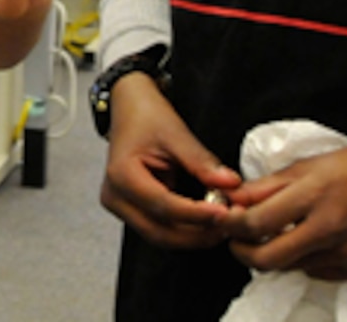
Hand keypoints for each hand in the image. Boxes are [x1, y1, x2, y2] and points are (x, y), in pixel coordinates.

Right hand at [99, 75, 241, 248]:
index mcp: (121, 176)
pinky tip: (207, 221)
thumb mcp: (176, 133)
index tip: (226, 213)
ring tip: (222, 223)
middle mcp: (115, 198)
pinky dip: (186, 230)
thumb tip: (231, 184)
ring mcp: (121, 207)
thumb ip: (202, 162)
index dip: (196, 214)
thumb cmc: (147, 117)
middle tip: (229, 224)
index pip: (163, 206)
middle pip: (160, 232)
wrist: (130, 109)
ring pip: (161, 237)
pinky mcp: (131, 211)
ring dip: (194, 236)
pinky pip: (161, 229)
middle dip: (197, 234)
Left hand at [222, 141, 346, 280]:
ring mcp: (345, 254)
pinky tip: (309, 240)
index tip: (224, 220)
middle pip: (268, 259)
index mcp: (313, 195)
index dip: (232, 225)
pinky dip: (303, 260)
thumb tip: (232, 200)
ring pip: (290, 267)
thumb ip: (267, 186)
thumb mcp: (308, 165)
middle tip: (237, 240)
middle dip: (242, 252)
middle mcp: (329, 229)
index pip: (256, 223)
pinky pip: (315, 272)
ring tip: (275, 234)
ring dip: (274, 254)